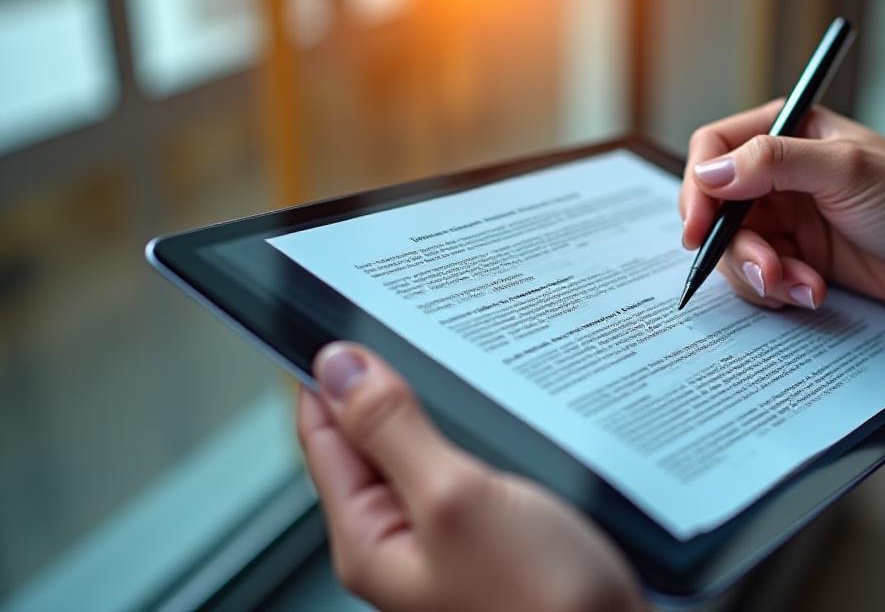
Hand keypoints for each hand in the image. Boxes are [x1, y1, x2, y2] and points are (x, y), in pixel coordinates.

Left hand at [296, 342, 644, 611]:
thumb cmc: (546, 605)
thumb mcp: (455, 499)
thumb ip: (392, 431)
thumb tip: (341, 368)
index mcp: (368, 539)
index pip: (322, 435)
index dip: (331, 373)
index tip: (351, 317)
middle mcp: (404, 541)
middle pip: (373, 440)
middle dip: (389, 382)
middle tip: (413, 321)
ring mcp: (453, 538)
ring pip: (428, 448)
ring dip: (442, 404)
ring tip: (463, 356)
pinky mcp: (500, 533)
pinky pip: (472, 467)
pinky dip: (481, 431)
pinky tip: (506, 410)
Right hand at [679, 100, 884, 311]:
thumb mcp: (845, 169)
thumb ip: (775, 162)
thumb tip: (712, 173)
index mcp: (784, 133)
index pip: (713, 151)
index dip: (698, 189)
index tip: (698, 228)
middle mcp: (777, 176)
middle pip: (717, 212)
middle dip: (736, 248)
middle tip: (766, 271)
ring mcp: (786, 222)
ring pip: (736, 252)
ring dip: (762, 276)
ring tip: (804, 285)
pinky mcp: (798, 260)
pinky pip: (762, 280)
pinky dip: (780, 291)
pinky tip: (814, 292)